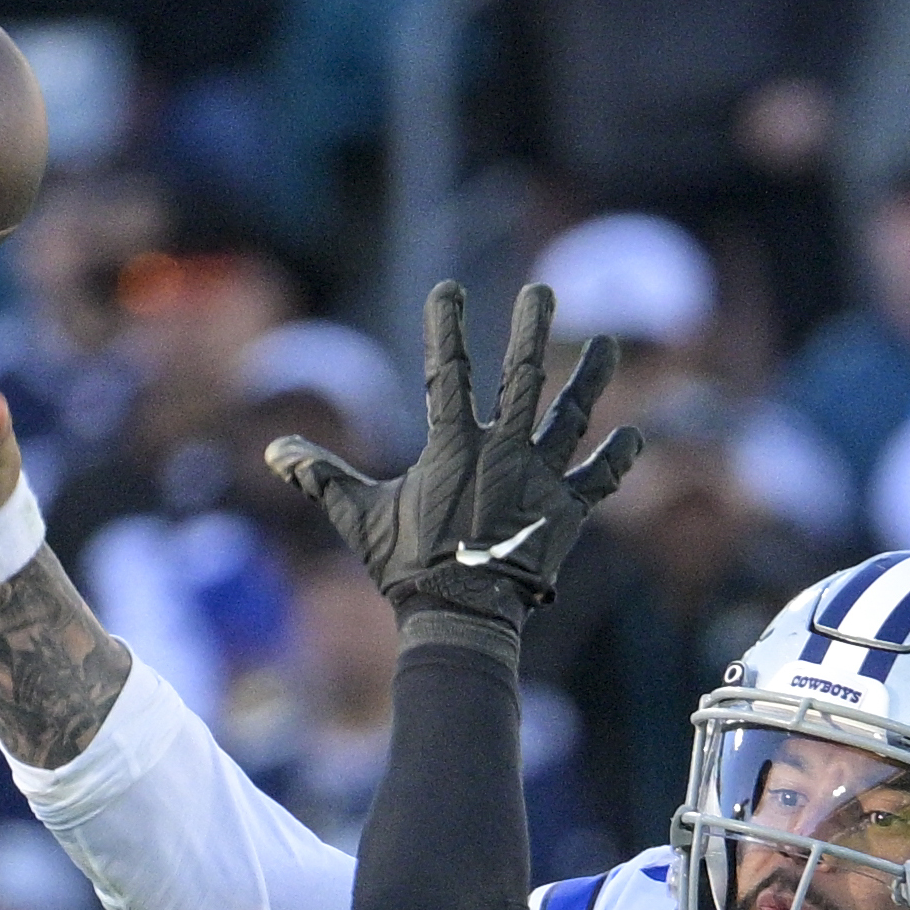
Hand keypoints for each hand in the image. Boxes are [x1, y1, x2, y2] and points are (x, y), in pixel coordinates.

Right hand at [269, 281, 639, 628]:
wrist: (460, 620)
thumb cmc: (407, 569)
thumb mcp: (360, 518)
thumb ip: (323, 477)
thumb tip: (275, 451)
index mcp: (454, 448)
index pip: (448, 373)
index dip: (446, 328)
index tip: (449, 289)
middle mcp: (504, 452)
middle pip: (522, 378)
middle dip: (531, 330)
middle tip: (540, 291)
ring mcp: (540, 479)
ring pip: (572, 417)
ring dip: (591, 378)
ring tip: (605, 344)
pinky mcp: (567, 512)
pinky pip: (599, 479)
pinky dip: (617, 458)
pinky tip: (634, 434)